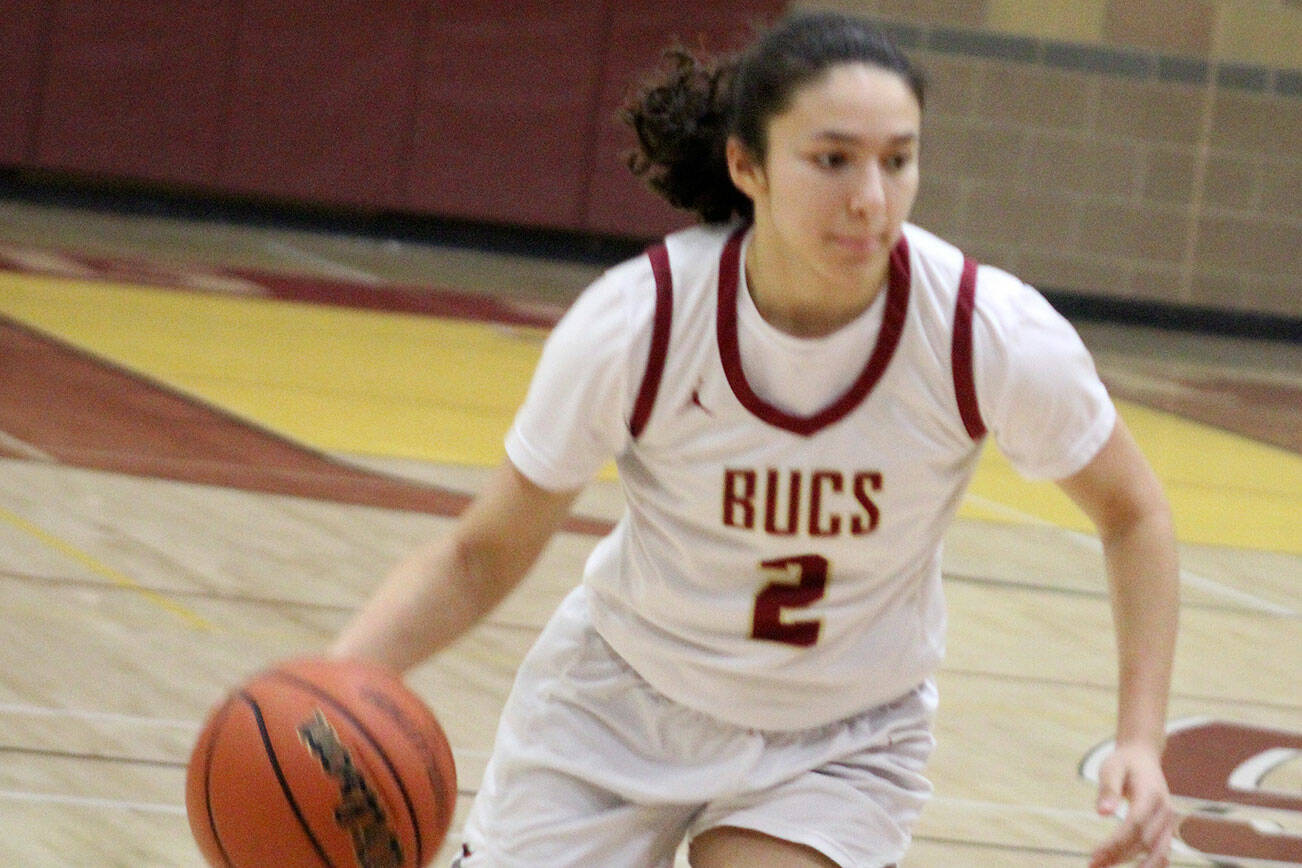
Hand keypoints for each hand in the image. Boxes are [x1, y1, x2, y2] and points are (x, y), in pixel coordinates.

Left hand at [1089, 742, 1175, 867]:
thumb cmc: (1124, 763)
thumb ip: (1108, 789)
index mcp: (1151, 794)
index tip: (1094, 855)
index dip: (1116, 842)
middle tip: (1094, 865)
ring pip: (1155, 852)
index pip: (1135, 824)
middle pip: (1143, 841)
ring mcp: (1169, 821)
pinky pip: (1161, 851)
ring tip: (1104, 867)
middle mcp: (1164, 811)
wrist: (1143, 758)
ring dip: (1133, 865)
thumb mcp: (1111, 767)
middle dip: (1118, 856)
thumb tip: (1102, 813)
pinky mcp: (1167, 828)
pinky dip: (1149, 864)